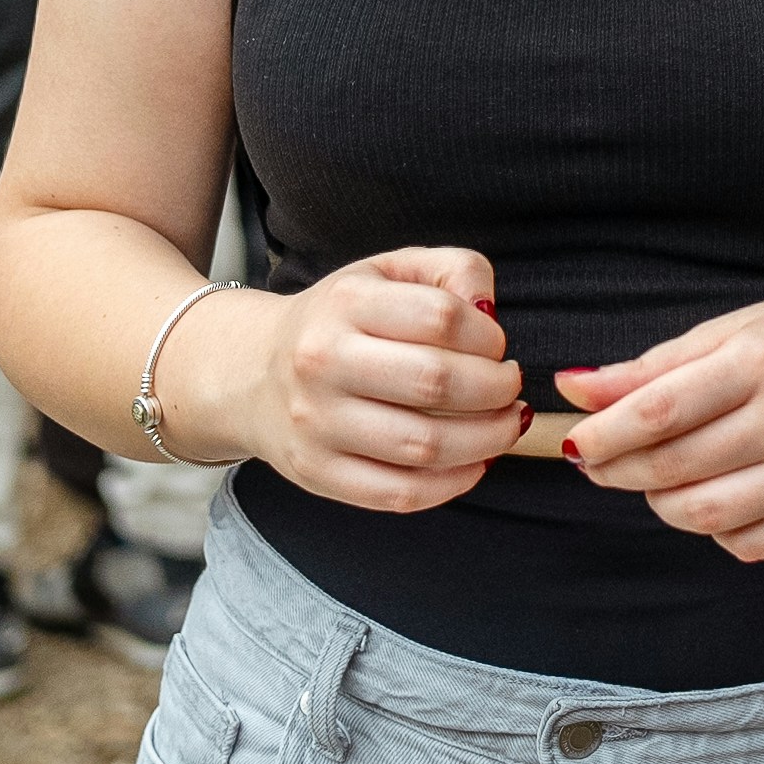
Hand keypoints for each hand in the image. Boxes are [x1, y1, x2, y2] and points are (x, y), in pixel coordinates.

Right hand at [196, 247, 527, 511]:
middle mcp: (323, 361)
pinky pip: (400, 493)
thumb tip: (489, 311)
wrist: (253, 372)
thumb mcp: (389, 271)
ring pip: (424, 446)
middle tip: (510, 387)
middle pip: (436, 382)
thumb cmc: (340, 321)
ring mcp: (317, 423)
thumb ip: (453, 270)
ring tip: (504, 424)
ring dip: (486, 440)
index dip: (488, 336)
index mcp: (346, 301)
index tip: (497, 345)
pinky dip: (453, 484)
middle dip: (495, 389)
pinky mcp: (318, 473)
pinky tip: (474, 463)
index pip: (441, 317)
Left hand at [556, 288, 763, 562]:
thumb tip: (575, 389)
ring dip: (662, 502)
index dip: (602, 434)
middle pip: (673, 468)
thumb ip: (654, 366)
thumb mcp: (736, 331)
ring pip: (703, 517)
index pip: (658, 412)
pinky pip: (748, 543)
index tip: (574, 441)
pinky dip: (716, 528)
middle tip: (599, 462)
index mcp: (763, 361)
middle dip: (617, 470)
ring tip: (660, 476)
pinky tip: (719, 493)